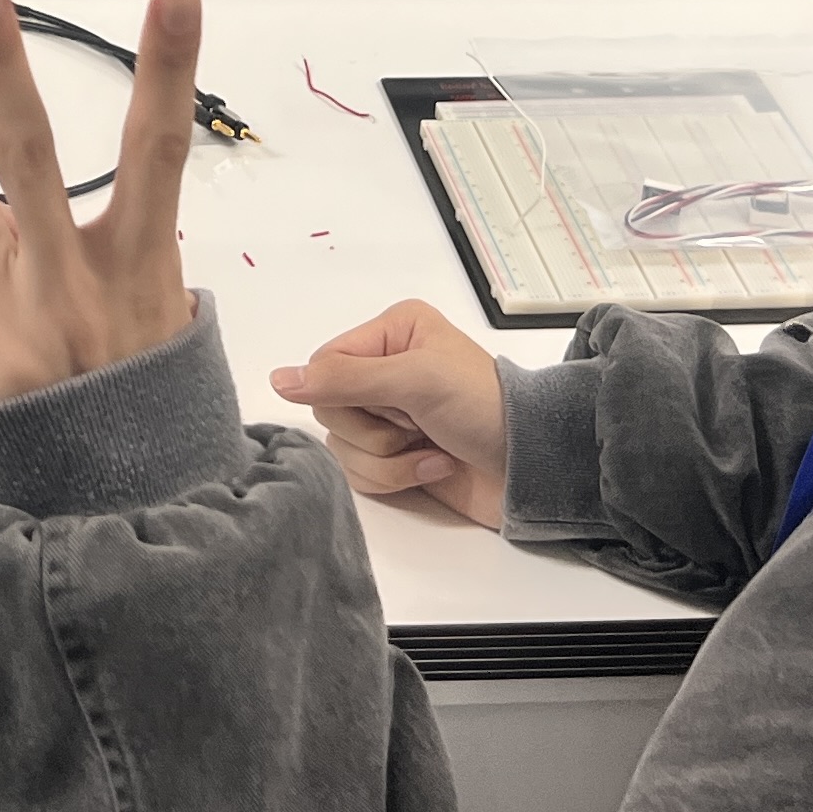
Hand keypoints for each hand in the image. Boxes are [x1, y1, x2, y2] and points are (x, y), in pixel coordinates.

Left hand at [0, 0, 200, 413]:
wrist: (116, 527)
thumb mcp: (154, 317)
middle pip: (27, 150)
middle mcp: (73, 289)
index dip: (169, 66)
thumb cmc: (131, 402)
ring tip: (10, 292)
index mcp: (139, 270)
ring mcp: (10, 327)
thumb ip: (97, 245)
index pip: (161, 150)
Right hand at [271, 301, 506, 525]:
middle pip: (330, 410)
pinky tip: (437, 465)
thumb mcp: (414, 380)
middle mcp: (385, 371)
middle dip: (373, 432)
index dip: (345, 395)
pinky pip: (361, 474)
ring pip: (342, 446)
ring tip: (433, 449)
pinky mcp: (396, 457)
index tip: (389, 403)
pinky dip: (397, 478)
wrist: (534, 467)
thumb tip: (279, 379)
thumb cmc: (485, 407)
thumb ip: (344, 379)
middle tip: (416, 425)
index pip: (324, 366)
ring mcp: (391, 416)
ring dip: (389, 460)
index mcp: (391, 333)